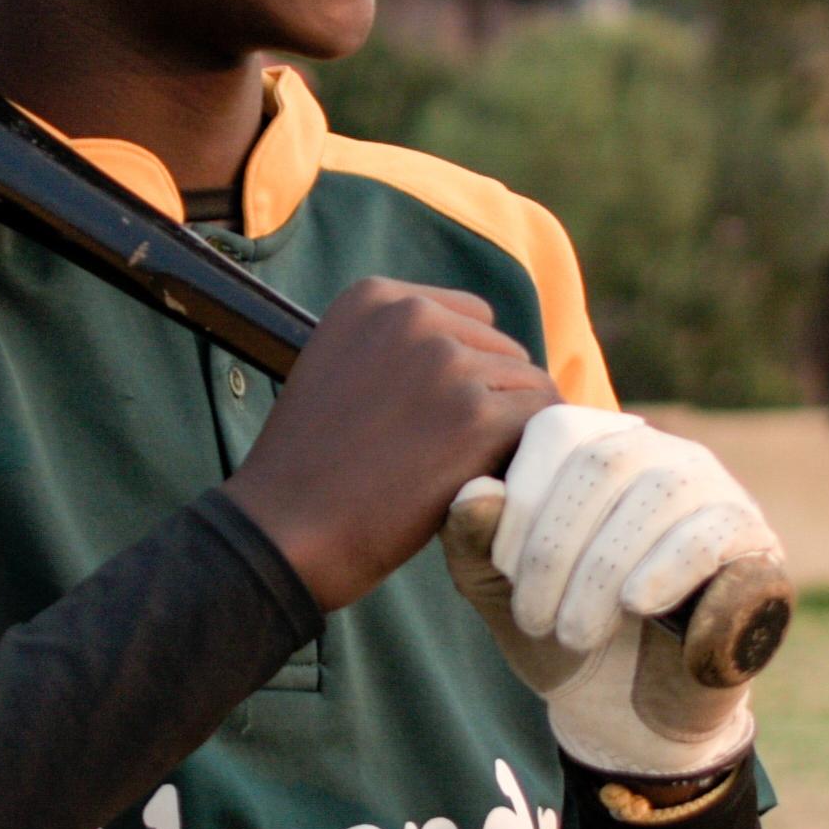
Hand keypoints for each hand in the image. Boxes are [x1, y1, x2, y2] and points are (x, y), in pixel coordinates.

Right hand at [223, 278, 556, 612]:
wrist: (286, 531)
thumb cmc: (311, 466)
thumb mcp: (339, 368)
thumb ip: (399, 348)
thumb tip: (483, 356)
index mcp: (375, 297)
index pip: (472, 319)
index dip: (466, 373)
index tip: (435, 417)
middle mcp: (412, 317)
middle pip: (505, 352)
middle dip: (490, 401)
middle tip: (445, 455)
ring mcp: (447, 363)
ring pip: (530, 387)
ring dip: (510, 431)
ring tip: (461, 471)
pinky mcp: (476, 417)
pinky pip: (542, 422)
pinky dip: (526, 455)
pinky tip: (489, 483)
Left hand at [440, 406, 786, 779]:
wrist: (626, 713)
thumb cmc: (559, 632)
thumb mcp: (496, 592)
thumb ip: (472, 541)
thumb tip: (476, 492)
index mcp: (593, 445)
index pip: (557, 433)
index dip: (521, 503)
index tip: (503, 574)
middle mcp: (659, 452)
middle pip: (603, 464)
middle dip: (555, 547)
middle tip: (534, 619)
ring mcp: (715, 492)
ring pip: (660, 494)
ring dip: (602, 570)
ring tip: (573, 632)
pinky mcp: (754, 544)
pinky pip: (713, 535)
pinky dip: (665, 570)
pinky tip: (635, 605)